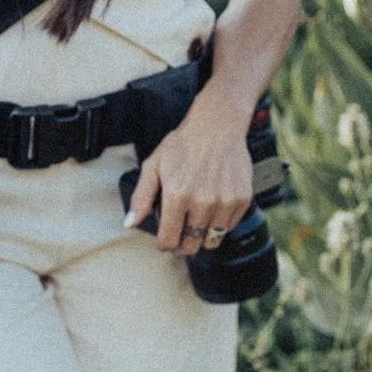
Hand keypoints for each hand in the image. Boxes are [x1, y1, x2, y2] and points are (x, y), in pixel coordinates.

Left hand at [123, 110, 254, 255]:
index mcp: (177, 196)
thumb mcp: (154, 165)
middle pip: (191, 245)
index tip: (165, 240)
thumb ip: (141, 197)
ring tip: (197, 220)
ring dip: (202, 235)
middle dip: (182, 244)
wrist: (217, 126)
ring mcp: (224, 202)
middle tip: (180, 232)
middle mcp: (202, 202)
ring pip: (212, 240)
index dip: (164, 244)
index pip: (169, 240)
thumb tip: (130, 223)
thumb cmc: (183, 144)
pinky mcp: (242, 200)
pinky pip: (229, 227)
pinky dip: (220, 223)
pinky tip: (213, 208)